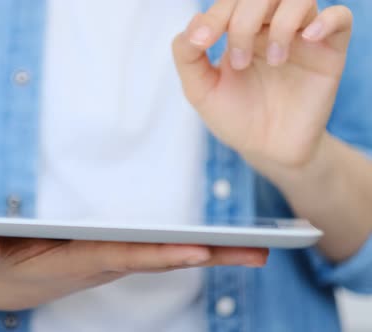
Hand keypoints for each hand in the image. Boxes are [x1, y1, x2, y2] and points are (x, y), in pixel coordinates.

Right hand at [0, 233, 268, 310]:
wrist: (4, 280)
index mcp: (77, 262)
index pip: (124, 257)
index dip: (159, 255)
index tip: (199, 250)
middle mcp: (103, 263)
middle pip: (160, 259)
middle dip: (209, 256)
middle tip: (260, 250)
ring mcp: (111, 261)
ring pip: (165, 257)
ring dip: (210, 254)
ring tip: (255, 247)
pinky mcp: (112, 256)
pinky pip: (156, 253)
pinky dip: (189, 250)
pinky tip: (217, 246)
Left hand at [172, 0, 352, 168]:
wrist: (266, 150)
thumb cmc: (234, 117)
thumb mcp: (201, 90)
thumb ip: (188, 57)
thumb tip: (194, 24)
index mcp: (239, 30)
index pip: (230, 2)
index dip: (215, 15)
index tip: (202, 41)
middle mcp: (271, 27)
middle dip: (243, 21)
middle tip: (238, 62)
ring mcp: (301, 37)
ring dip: (281, 24)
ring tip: (273, 62)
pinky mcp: (329, 54)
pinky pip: (340, 18)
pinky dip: (326, 20)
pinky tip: (308, 39)